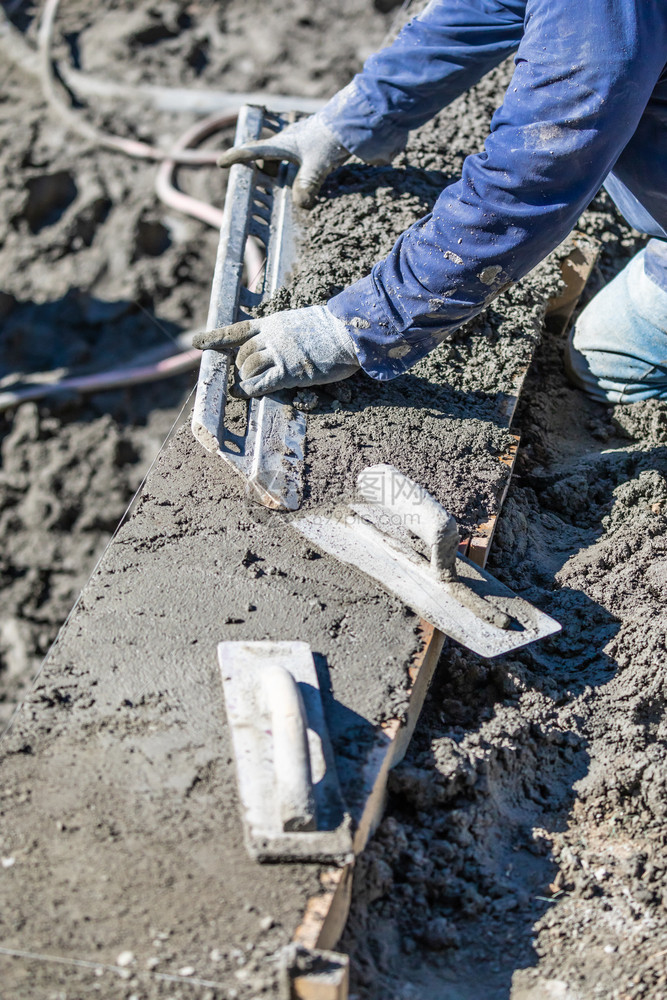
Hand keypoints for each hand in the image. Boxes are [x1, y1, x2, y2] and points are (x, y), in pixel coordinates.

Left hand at [193, 305, 359, 396]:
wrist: (349, 332)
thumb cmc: (334, 328)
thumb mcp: (303, 321)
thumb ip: (287, 331)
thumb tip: (281, 338)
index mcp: (274, 323)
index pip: (238, 330)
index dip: (216, 338)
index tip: (198, 343)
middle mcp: (272, 337)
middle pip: (242, 355)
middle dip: (239, 368)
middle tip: (241, 377)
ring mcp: (279, 354)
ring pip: (248, 369)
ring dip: (245, 379)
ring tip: (246, 386)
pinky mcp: (289, 372)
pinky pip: (262, 383)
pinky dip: (250, 390)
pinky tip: (245, 393)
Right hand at [217, 116, 349, 208]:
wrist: (357, 121)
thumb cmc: (332, 139)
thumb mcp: (318, 165)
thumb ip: (307, 185)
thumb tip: (300, 204)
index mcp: (283, 144)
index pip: (254, 151)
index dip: (237, 157)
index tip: (222, 162)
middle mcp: (288, 142)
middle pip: (267, 158)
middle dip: (265, 170)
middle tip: (273, 183)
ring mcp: (301, 143)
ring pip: (283, 159)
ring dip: (284, 172)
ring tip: (298, 186)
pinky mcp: (314, 145)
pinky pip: (299, 160)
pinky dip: (300, 171)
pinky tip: (313, 180)